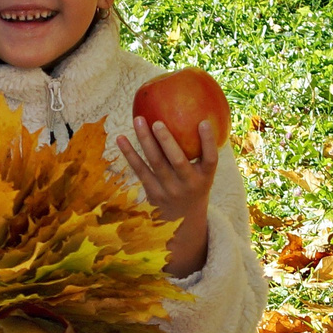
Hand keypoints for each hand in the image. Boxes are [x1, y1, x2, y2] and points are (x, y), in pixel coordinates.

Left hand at [119, 117, 218, 276]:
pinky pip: (140, 170)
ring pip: (155, 163)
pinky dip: (130, 154)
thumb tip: (199, 111)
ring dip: (145, 141)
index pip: (211, 159)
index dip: (208, 141)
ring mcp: (169, 190)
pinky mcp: (152, 192)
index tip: (203, 122)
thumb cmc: (194, 184)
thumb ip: (202, 149)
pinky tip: (121, 138)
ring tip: (138, 120)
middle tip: (158, 122)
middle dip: (167, 141)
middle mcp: (188, 184)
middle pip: (177, 161)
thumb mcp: (204, 172)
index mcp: (206, 177)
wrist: (183, 220)